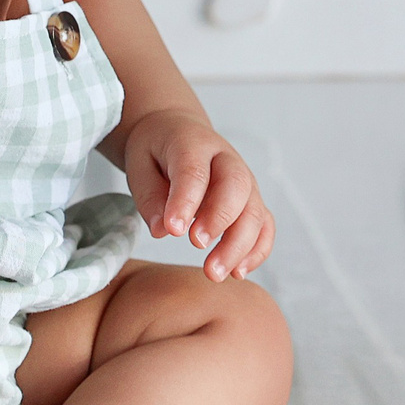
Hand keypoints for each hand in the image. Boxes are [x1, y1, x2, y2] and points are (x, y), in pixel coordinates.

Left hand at [121, 110, 274, 281]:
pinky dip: (257, 250)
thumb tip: (163, 230)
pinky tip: (238, 272)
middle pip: (236, 187)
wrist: (178, 132)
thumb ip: (149, 195)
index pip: (194, 171)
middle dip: (220, 219)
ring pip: (254, 210)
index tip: (173, 230)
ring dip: (239, 245)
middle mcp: (227, 159)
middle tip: (196, 245)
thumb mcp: (139, 164)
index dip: (185, 201)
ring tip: (215, 273)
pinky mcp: (252, 201)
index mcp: (194, 143)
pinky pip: (265, 225)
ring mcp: (245, 180)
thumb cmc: (157, 150)